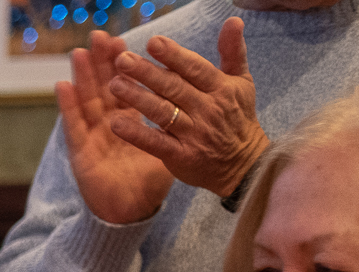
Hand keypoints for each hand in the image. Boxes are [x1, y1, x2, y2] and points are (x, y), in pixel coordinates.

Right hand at [55, 30, 172, 224]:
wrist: (132, 212)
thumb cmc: (149, 181)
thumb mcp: (171, 146)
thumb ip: (180, 122)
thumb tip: (201, 99)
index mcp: (132, 120)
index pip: (129, 85)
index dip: (126, 64)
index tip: (126, 41)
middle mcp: (110, 124)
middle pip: (105, 87)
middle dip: (103, 62)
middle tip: (101, 35)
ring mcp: (93, 137)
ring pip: (87, 100)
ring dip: (82, 76)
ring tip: (80, 52)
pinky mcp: (81, 153)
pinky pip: (74, 127)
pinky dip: (67, 107)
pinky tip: (62, 86)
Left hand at [109, 18, 270, 197]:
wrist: (244, 164)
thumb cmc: (238, 117)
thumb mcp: (242, 82)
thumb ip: (233, 51)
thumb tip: (233, 20)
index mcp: (220, 88)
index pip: (194, 68)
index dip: (173, 55)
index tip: (152, 42)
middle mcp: (207, 109)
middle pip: (173, 88)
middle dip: (147, 73)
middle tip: (121, 60)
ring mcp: (193, 134)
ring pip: (162, 113)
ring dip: (137, 98)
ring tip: (114, 84)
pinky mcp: (181, 156)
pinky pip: (155, 143)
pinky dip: (136, 134)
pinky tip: (116, 123)